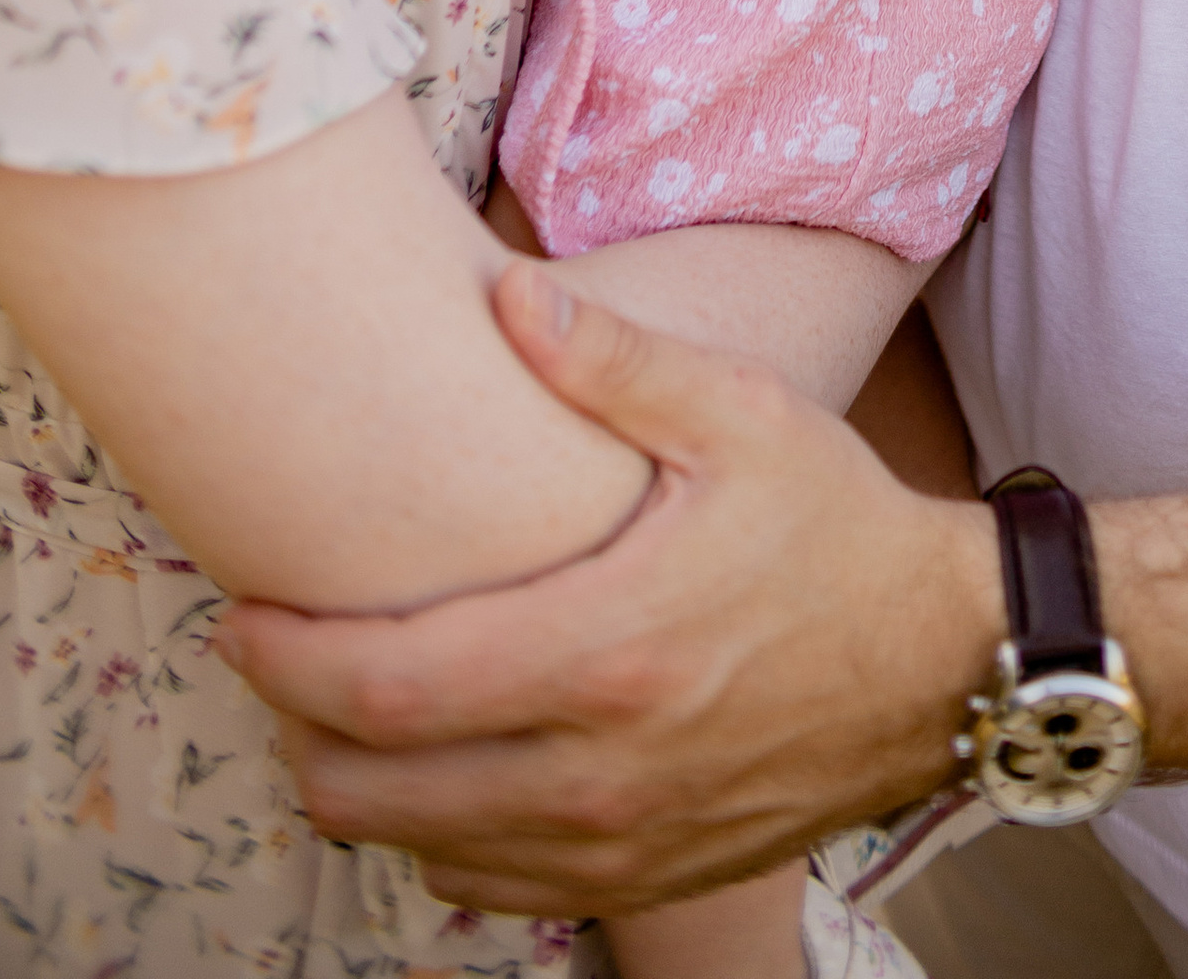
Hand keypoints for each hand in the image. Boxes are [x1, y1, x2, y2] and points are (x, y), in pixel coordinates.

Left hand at [214, 260, 1000, 916]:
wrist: (946, 657)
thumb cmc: (837, 524)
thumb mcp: (741, 415)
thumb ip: (614, 360)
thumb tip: (504, 299)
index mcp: (606, 650)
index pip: (390, 686)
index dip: (289, 659)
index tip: (240, 613)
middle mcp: (600, 768)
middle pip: (377, 791)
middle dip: (296, 734)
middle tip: (273, 660)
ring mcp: (623, 840)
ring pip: (426, 852)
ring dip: (361, 790)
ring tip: (344, 709)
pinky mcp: (651, 876)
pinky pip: (497, 889)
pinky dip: (439, 843)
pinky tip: (441, 773)